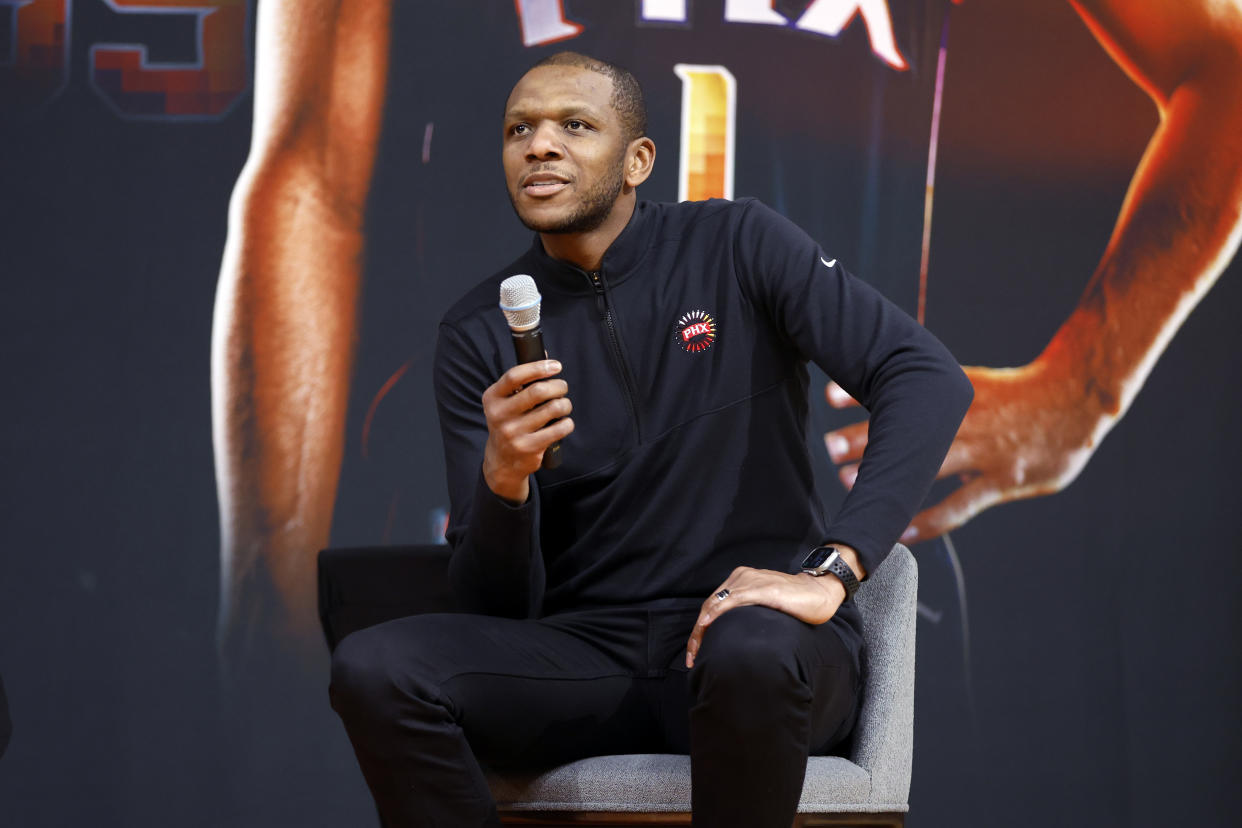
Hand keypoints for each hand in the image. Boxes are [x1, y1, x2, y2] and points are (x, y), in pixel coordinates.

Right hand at [482, 359, 574, 503]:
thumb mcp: (505, 401)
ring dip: (565, 404)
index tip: (556, 366)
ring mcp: (513, 433)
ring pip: (553, 409)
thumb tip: (544, 354)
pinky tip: (564, 422)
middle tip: (563, 388)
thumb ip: (522, 380)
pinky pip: (559, 429)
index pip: (515, 376)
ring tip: (564, 405)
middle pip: (538, 391)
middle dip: (558, 386)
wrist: (502, 461)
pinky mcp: (529, 448)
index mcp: (492, 398)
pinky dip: (567, 423)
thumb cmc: (509, 422)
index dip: (538, 367)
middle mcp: (499, 415)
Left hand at [685, 567, 846, 668]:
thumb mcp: (763, 606)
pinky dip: (716, 614)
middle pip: (709, 606)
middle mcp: (741, 577)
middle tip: (691, 657)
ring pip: (715, 604)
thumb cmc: (794, 601)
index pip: (712, 606)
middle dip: (697, 634)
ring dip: (701, 629)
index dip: (700, 629)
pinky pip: (732, 600)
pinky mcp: (761, 589)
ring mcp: (750, 581)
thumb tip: (733, 636)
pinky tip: (707, 626)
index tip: (695, 652)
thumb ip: (747, 613)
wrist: (818, 592)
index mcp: (740, 580)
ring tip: (696, 651)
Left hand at [824, 359, 1111, 542]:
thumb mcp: (970, 383)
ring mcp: (984, 452)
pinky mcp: (1003, 480)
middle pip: (908, 429)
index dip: (864, 394)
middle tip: (830, 446)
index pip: (903, 391)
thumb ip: (929, 393)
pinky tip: (899, 530)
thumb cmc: (1015, 394)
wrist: (1077, 399)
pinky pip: (958, 505)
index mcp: (956, 390)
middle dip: (866, 438)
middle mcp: (965, 419)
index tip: (829, 397)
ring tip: (846, 482)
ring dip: (886, 476)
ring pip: (926, 466)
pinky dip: (927, 519)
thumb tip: (878, 392)